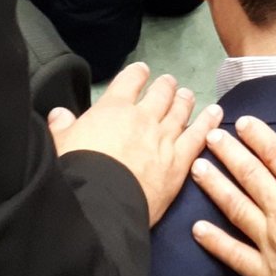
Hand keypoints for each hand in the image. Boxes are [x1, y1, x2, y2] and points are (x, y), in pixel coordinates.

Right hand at [48, 62, 224, 225]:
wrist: (99, 203)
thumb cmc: (76, 171)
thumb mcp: (60, 144)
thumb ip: (62, 127)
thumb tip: (59, 113)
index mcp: (113, 108)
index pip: (129, 81)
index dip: (137, 74)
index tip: (142, 71)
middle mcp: (142, 117)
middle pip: (160, 94)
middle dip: (165, 86)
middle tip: (169, 83)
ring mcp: (163, 138)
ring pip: (180, 111)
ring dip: (184, 100)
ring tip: (188, 94)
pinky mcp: (178, 162)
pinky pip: (197, 137)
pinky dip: (208, 123)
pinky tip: (215, 114)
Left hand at [191, 118, 275, 275]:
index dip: (259, 137)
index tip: (242, 122)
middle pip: (250, 176)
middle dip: (229, 154)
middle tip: (210, 137)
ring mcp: (271, 242)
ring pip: (236, 208)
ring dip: (215, 187)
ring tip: (197, 169)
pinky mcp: (266, 273)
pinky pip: (235, 255)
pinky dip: (215, 242)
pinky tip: (197, 230)